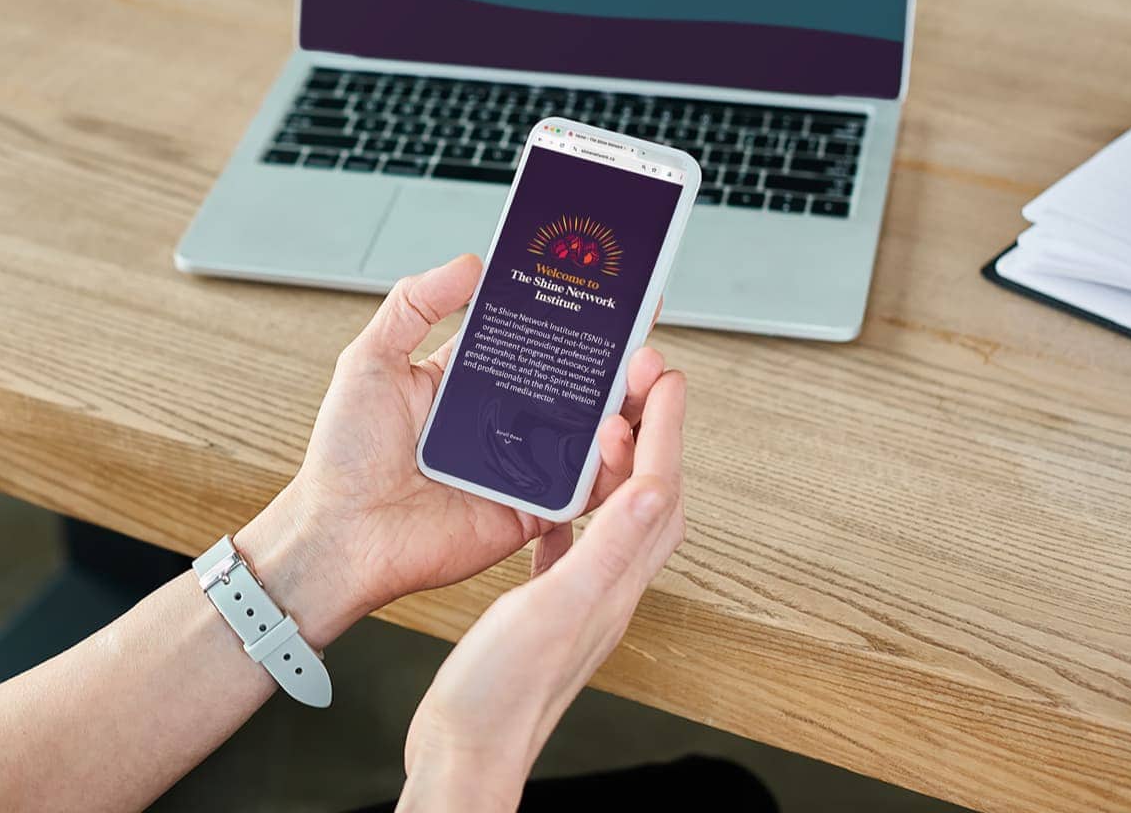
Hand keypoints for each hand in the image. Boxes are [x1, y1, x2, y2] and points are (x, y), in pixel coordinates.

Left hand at [236, 255, 668, 643]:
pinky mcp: (531, 510)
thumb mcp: (370, 361)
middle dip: (613, 357)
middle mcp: (501, 422)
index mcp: (467, 383)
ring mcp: (520, 466)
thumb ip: (414, 305)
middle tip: (641, 331)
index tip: (601, 289)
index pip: (530, 339)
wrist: (342, 536)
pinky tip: (619, 435)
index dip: (566, 317)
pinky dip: (609, 464)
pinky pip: (584, 488)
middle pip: (571, 383)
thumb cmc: (344, 457)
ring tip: (645, 373)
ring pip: (589, 432)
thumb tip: (469, 262)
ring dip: (625, 403)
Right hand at [397, 365, 685, 809]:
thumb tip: (653, 489)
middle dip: (652, 434)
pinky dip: (570, 511)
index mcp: (611, 583)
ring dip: (616, 467)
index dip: (663, 428)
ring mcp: (578, 601)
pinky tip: (551, 505)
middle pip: (648, 496)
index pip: (654, 489)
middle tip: (640, 382)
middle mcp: (606, 590)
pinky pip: (572, 546)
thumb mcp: (555, 611)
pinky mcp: (545, 614)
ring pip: (615, 518)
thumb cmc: (501, 695)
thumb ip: (607, 551)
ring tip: (602, 424)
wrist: (466, 753)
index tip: (664, 377)